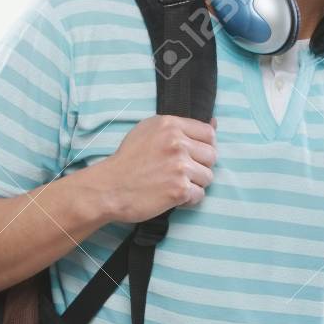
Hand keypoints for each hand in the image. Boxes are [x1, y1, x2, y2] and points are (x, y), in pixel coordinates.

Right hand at [98, 114, 217, 222]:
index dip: (204, 146)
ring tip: (174, 184)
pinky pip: (199, 195)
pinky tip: (172, 196)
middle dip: (200, 166)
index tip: (193, 155)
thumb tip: (215, 124)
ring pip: (208, 176)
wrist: (109, 188)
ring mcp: (179, 166)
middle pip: (211, 156)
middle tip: (180, 173)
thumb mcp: (148, 131)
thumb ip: (179, 128)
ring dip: (194, 183)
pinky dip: (188, 199)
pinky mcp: (179, 189)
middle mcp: (177, 143)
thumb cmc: (127, 160)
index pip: (208, 133)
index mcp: (170, 125)